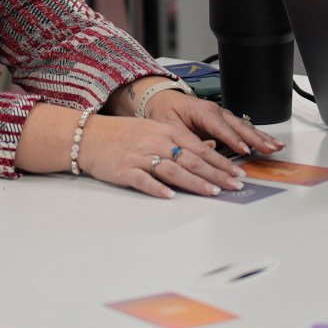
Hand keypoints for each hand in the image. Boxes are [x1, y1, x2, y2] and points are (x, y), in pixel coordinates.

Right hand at [78, 114, 244, 198]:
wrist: (88, 136)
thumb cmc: (123, 135)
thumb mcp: (156, 131)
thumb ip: (183, 141)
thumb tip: (211, 148)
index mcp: (166, 131)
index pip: (200, 149)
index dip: (221, 162)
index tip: (238, 173)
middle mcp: (156, 142)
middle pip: (191, 160)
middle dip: (216, 174)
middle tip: (234, 185)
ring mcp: (140, 156)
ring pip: (173, 170)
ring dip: (194, 182)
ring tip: (212, 192)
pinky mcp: (124, 170)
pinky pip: (143, 180)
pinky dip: (157, 188)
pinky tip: (169, 196)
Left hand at [142, 89, 282, 158]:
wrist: (161, 98)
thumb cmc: (164, 111)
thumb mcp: (168, 126)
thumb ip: (186, 139)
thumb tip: (207, 150)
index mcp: (201, 111)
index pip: (220, 126)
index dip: (233, 139)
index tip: (245, 150)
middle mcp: (215, 111)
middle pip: (238, 125)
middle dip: (255, 138)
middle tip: (269, 149)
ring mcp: (221, 115)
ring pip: (244, 126)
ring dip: (261, 137)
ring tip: (275, 146)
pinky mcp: (223, 121)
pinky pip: (242, 128)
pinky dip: (257, 135)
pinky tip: (268, 142)